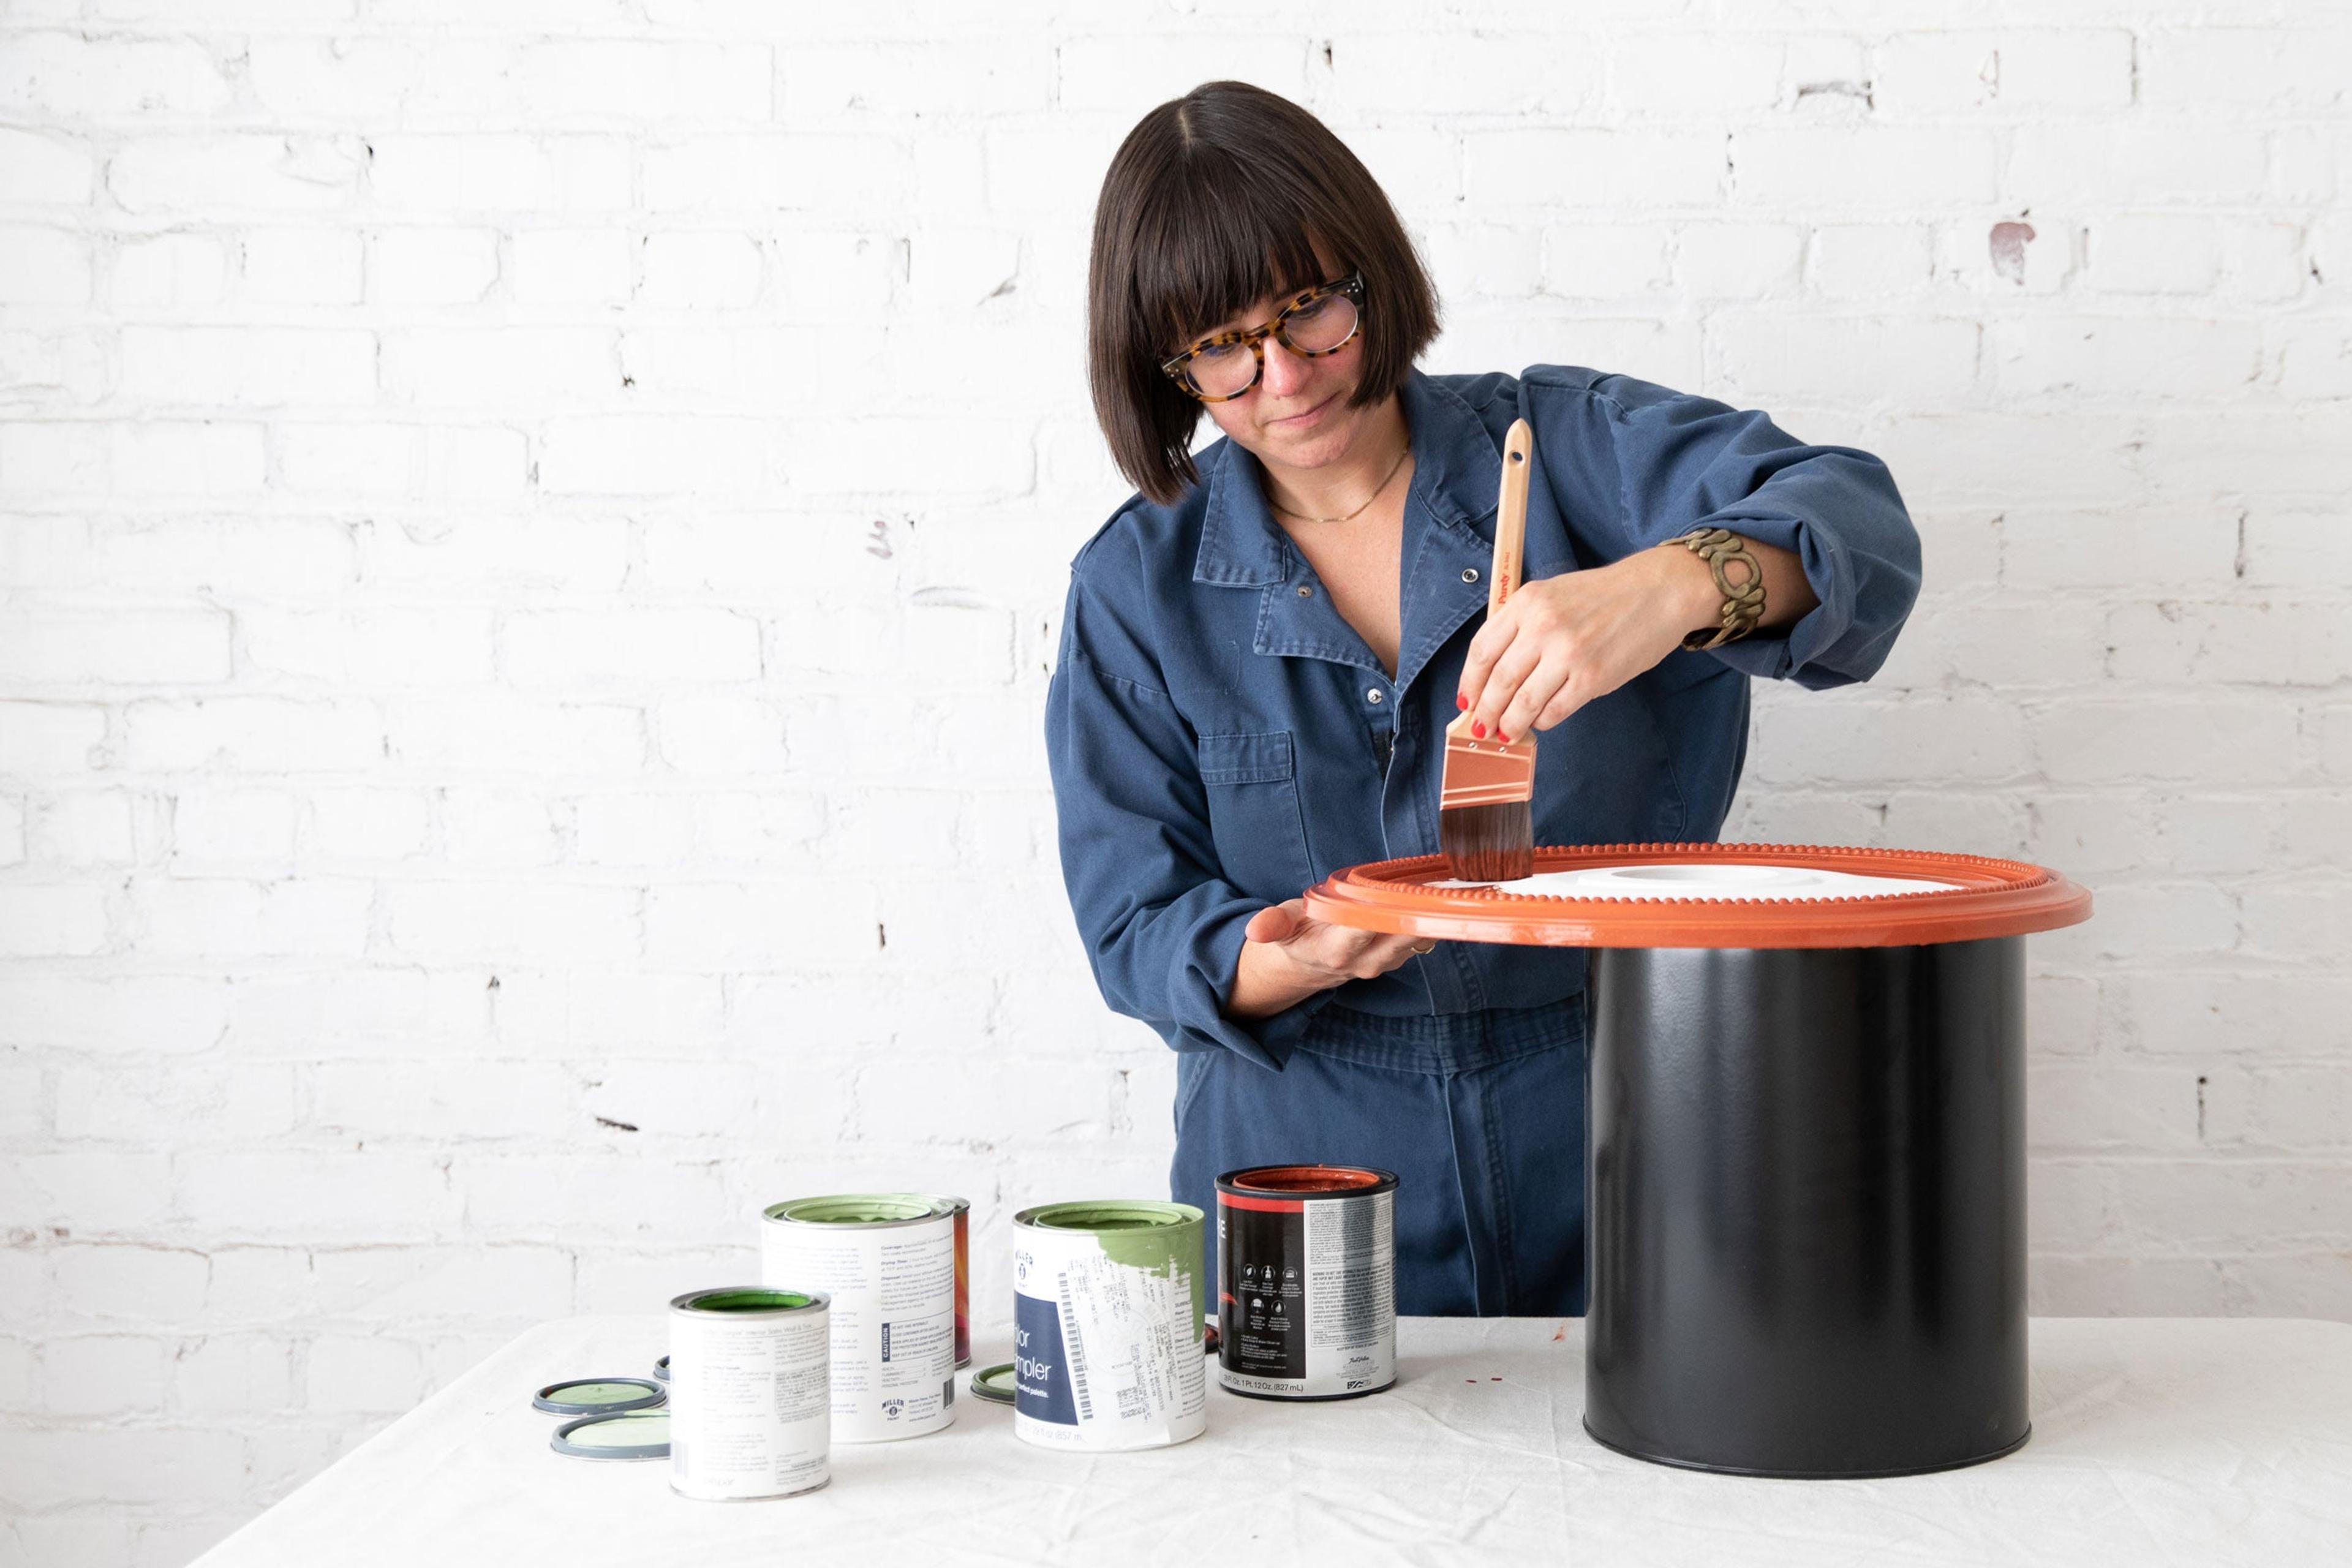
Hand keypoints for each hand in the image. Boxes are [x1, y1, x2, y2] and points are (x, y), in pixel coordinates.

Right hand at [1225, 899, 1432, 1019]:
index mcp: (1335, 952)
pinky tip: (1438, 893)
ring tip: (1445, 881)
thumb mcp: (1280, 927)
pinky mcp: (1399, 956)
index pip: (1364, 930)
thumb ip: (1272, 925)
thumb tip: (1255, 929)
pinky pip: (1423, 935)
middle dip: (1422, 908)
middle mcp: (1366, 962)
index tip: (1402, 890)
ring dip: (1432, 911)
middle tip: (1441, 878)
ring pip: (1418, 936)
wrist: (1308, 968)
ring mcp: (1386, 962)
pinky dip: (1431, 916)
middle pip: (1403, 934)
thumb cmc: (1297, 937)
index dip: (1384, 911)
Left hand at [1454, 547, 1713, 742]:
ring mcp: (1568, 654)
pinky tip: (1539, 721)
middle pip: (1498, 680)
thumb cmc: (1602, 596)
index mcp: (1527, 602)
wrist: (1657, 592)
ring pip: (1523, 702)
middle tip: (1482, 726)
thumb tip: (1492, 671)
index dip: (1469, 682)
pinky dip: (1542, 721)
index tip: (1465, 701)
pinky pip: (1554, 710)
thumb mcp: (1551, 594)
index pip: (1482, 650)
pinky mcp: (1592, 678)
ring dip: (1510, 724)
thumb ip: (1520, 625)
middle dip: (1486, 711)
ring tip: (1506, 733)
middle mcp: (1543, 627)